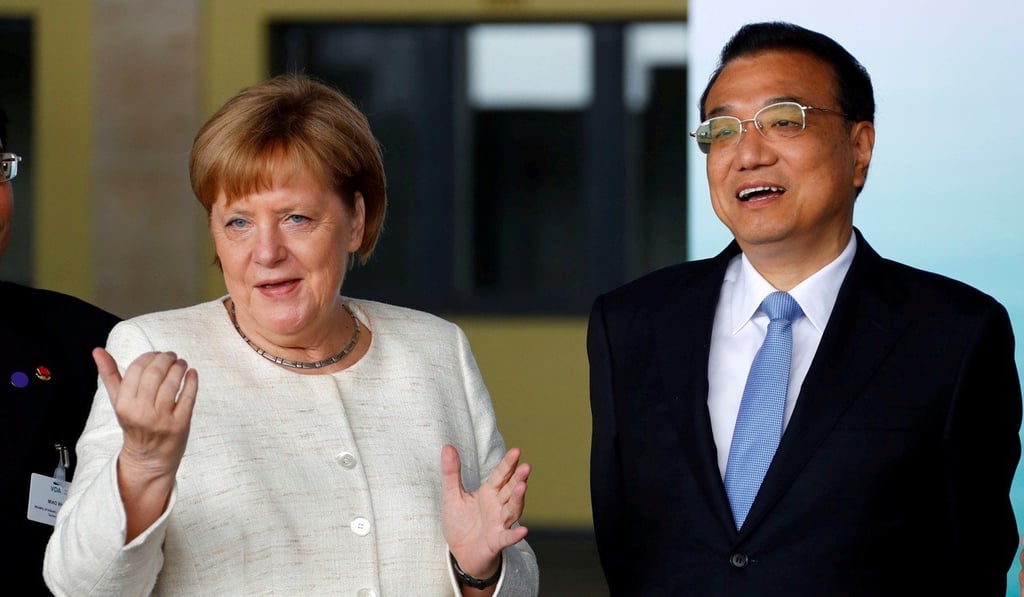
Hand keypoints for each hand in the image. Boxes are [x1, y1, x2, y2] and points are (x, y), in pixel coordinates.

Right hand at [93, 347, 197, 540]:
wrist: (148, 459)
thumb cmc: (134, 424)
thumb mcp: (119, 402)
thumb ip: (109, 375)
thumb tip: (97, 351)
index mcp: (124, 405)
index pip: (137, 369)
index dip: (149, 357)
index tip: (156, 355)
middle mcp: (142, 412)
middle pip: (155, 373)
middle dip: (166, 359)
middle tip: (171, 356)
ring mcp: (162, 419)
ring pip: (173, 383)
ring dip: (179, 367)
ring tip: (181, 363)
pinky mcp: (180, 424)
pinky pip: (189, 397)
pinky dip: (192, 381)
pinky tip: (191, 373)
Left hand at [441, 444, 530, 578]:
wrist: (460, 553)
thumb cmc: (460, 523)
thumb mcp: (452, 495)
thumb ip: (451, 472)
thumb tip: (447, 446)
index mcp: (489, 493)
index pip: (501, 475)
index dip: (508, 464)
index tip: (516, 451)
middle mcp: (498, 506)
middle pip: (511, 489)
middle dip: (519, 478)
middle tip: (526, 466)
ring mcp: (499, 523)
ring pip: (512, 509)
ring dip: (518, 499)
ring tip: (522, 486)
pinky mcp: (496, 541)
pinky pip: (507, 537)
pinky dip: (514, 535)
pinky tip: (523, 531)